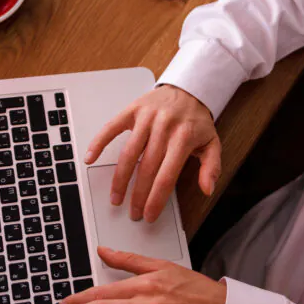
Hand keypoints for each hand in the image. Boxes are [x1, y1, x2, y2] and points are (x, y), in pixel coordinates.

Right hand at [84, 84, 220, 222]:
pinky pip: (112, 128)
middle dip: (138, 195)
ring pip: (128, 153)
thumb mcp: (212, 143)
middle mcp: (164, 128)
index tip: (149, 214)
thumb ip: (211, 167)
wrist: (188, 89)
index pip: (166, 176)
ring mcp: (146, 118)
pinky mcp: (133, 110)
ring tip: (116, 198)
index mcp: (183, 138)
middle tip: (133, 212)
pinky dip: (99, 142)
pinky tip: (90, 158)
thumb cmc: (197, 120)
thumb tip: (207, 189)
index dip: (156, 199)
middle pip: (146, 169)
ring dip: (119, 179)